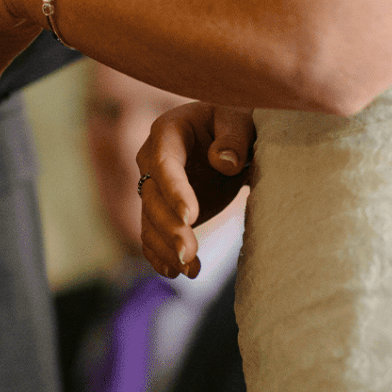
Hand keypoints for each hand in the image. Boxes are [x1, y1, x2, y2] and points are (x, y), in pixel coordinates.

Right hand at [136, 102, 254, 278]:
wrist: (231, 133)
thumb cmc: (237, 120)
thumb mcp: (241, 118)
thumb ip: (234, 135)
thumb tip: (222, 162)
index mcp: (169, 132)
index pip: (165, 163)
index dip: (175, 190)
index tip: (191, 216)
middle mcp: (153, 159)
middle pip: (153, 197)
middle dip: (169, 228)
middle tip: (190, 253)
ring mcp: (156, 187)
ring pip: (150, 220)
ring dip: (165, 248)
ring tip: (191, 270)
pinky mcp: (163, 209)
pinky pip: (152, 234)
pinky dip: (159, 255)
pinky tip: (174, 273)